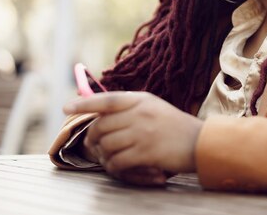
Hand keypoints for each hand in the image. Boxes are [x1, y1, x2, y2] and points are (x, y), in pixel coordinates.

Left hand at [63, 92, 202, 174]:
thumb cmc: (175, 126)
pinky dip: (115, 167)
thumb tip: (100, 112)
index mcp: (140, 99)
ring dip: (105, 156)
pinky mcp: (146, 152)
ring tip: (113, 159)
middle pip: (101, 126)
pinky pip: (117, 161)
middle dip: (94, 138)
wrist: (200, 143)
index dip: (85, 103)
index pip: (107, 99)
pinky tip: (122, 168)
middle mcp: (140, 113)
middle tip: (96, 146)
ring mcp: (143, 133)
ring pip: (106, 145)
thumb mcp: (153, 107)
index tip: (66, 107)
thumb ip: (130, 106)